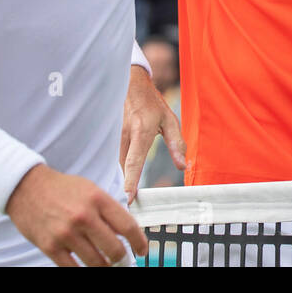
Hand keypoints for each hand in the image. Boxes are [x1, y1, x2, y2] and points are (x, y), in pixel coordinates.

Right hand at [5, 164, 148, 265]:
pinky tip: (88, 267)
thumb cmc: (62, 189)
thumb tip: (127, 232)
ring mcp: (66, 233)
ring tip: (106, 264)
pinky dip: (83, 270)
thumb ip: (109, 210)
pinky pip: (73, 268)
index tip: (142, 250)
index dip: (139, 242)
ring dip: (105, 267)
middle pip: (115, 249)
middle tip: (123, 261)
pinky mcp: (50, 246)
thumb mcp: (91, 190)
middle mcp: (84, 216)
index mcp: (98, 199)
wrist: (26, 187)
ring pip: (97, 263)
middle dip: (122, 259)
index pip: (128, 226)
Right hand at [120, 65, 185, 204]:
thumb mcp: (170, 120)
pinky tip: (116, 184)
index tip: (128, 197)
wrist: (130, 84)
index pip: (134, 160)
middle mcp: (124, 136)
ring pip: (114, 164)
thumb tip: (182, 166)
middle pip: (121, 167)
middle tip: (126, 208)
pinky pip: (111, 159)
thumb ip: (176, 143)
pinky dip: (114, 171)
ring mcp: (113, 136)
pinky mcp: (109, 138)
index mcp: (141, 132)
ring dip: (117, 181)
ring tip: (120, 200)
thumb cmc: (152, 103)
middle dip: (122, 187)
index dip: (131, 180)